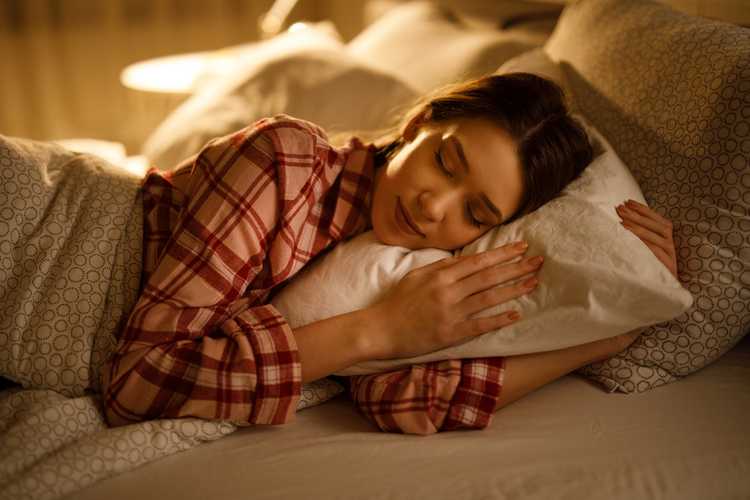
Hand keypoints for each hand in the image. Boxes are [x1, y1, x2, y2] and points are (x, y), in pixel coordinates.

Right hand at [369, 241, 542, 358]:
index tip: (521, 247)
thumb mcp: (416, 276)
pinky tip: (515, 315)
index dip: (502, 254)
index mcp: (440, 275)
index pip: (478, 261)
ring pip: (489, 298)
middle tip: (538, 261)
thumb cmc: (397, 302)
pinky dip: (499, 319)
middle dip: (516, 267)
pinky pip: (480, 325)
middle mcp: (448, 291)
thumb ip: (441, 268)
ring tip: (533, 283)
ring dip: (513, 290)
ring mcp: (451, 312)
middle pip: (489, 276)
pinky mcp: (451, 333)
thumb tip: (464, 260)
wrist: (380, 329)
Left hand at [616, 199, 677, 279]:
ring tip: (621, 221)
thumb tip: (622, 218)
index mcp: (667, 238)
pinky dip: (643, 243)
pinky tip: (630, 238)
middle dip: (636, 215)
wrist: (658, 294)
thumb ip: (639, 236)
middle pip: (656, 225)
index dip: (643, 209)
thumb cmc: (648, 269)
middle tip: (619, 208)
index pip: (657, 219)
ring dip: (637, 228)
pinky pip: (655, 252)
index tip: (627, 201)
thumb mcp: (643, 250)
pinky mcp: (668, 266)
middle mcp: (671, 244)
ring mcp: (671, 255)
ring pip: (655, 237)